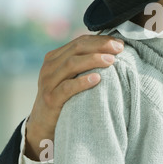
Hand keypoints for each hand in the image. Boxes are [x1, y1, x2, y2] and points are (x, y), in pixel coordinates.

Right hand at [24, 34, 123, 160]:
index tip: (119, 42)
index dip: (100, 40)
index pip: (80, 41)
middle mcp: (49, 66)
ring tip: (111, 60)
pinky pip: (67, 87)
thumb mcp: (70, 76)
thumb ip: (83, 63)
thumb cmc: (65, 97)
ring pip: (71, 64)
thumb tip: (112, 49)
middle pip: (77, 48)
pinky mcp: (50, 99)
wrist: (43, 124)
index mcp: (55, 57)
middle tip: (119, 48)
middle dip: (100, 46)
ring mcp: (48, 82)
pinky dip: (83, 81)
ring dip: (94, 60)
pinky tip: (97, 78)